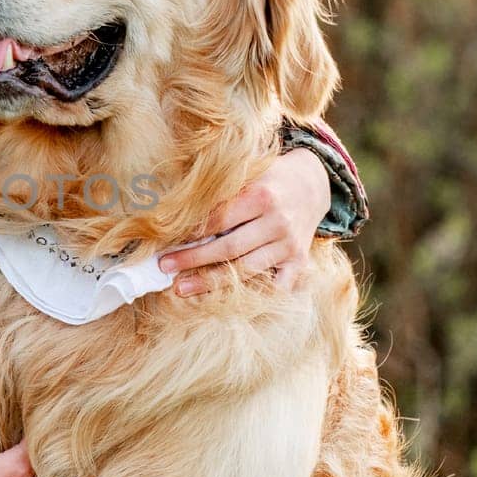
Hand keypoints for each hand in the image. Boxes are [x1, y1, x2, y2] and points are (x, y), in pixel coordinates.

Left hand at [156, 148, 329, 294]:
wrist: (312, 184)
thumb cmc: (268, 178)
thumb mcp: (247, 173)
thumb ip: (220, 191)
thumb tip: (177, 208)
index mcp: (261, 195)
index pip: (218, 219)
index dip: (190, 232)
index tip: (165, 242)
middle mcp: (277, 222)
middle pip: (229, 247)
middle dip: (193, 259)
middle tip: (163, 267)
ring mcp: (289, 245)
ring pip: (246, 270)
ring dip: (211, 282)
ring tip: (182, 289)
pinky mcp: (299, 262)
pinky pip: (277, 287)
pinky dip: (255, 296)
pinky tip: (228, 303)